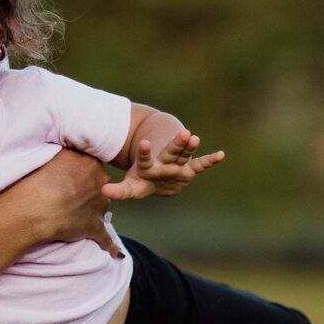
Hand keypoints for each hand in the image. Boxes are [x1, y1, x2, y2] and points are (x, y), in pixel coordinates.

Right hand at [26, 149, 121, 257]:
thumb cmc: (39, 179)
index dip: (79, 171)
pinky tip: (117, 254)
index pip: (90, 164)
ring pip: (100, 207)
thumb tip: (70, 148)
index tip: (69, 175)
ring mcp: (99, 207)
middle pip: (98, 184)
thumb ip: (67, 152)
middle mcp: (100, 183)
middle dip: (88, 189)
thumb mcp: (54, 153)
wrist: (36, 207)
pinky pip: (106, 239)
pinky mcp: (95, 227)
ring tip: (72, 214)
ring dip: (91, 210)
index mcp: (90, 163)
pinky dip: (111, 247)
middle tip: (67, 194)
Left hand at [102, 130, 223, 201]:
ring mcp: (176, 164)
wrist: (156, 174)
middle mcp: (163, 163)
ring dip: (189, 147)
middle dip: (177, 144)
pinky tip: (220, 155)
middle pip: (170, 152)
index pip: (145, 159)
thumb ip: (119, 190)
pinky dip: (209, 161)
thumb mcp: (131, 187)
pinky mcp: (187, 170)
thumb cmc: (142, 181)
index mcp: (147, 167)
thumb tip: (103, 191)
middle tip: (184, 133)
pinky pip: (199, 166)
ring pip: (183, 154)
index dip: (144, 152)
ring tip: (195, 137)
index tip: (144, 143)